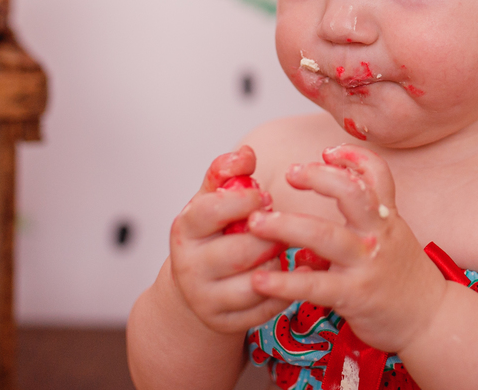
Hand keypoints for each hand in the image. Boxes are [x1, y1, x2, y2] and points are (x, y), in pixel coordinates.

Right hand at [168, 146, 290, 333]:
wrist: (193, 287)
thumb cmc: (209, 235)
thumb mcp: (210, 200)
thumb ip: (225, 174)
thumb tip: (245, 154)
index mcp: (185, 230)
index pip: (211, 211)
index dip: (244, 201)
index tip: (266, 196)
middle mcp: (189, 267)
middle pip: (241, 250)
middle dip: (270, 235)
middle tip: (282, 227)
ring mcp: (205, 299)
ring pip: (257, 282)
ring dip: (278, 263)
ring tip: (280, 250)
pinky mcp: (225, 323)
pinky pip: (267, 308)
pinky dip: (286, 290)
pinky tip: (292, 274)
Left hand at [246, 145, 448, 352]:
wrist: (430, 319)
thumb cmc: (401, 279)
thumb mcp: (387, 243)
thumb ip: (348, 233)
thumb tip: (301, 237)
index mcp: (386, 218)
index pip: (377, 174)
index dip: (354, 157)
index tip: (328, 152)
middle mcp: (378, 234)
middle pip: (351, 192)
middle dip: (318, 177)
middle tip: (290, 173)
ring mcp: (366, 264)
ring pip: (325, 235)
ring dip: (286, 226)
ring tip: (256, 223)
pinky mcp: (354, 295)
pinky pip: (314, 285)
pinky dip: (284, 281)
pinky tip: (260, 279)